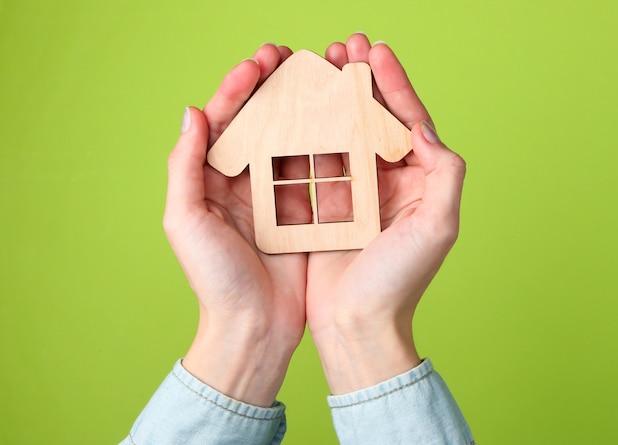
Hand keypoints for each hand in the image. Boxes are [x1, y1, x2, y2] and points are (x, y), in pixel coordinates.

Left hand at [163, 44, 307, 406]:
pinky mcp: (304, 212)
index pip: (223, 122)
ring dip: (302, 108)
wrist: (254, 327)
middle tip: (288, 57)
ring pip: (289, 140)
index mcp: (212, 180)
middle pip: (258, 122)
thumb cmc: (215, 281)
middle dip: (272, 88)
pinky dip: (326, 144)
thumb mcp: (186, 221)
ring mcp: (275, 196)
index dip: (238, 89)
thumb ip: (184, 167)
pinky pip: (315, 170)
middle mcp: (244, 182)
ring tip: (317, 79)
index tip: (259, 63)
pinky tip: (340, 122)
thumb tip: (192, 112)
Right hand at [306, 34, 466, 393]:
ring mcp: (355, 191)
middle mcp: (388, 181)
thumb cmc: (399, 282)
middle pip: (373, 118)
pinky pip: (314, 160)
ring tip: (318, 67)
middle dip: (360, 80)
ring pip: (343, 132)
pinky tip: (294, 109)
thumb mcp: (438, 226)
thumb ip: (444, 171)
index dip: (395, 83)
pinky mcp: (324, 205)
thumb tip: (421, 126)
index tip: (377, 51)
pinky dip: (306, 132)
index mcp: (418, 181)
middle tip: (343, 47)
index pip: (408, 120)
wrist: (357, 325)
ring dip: (331, 99)